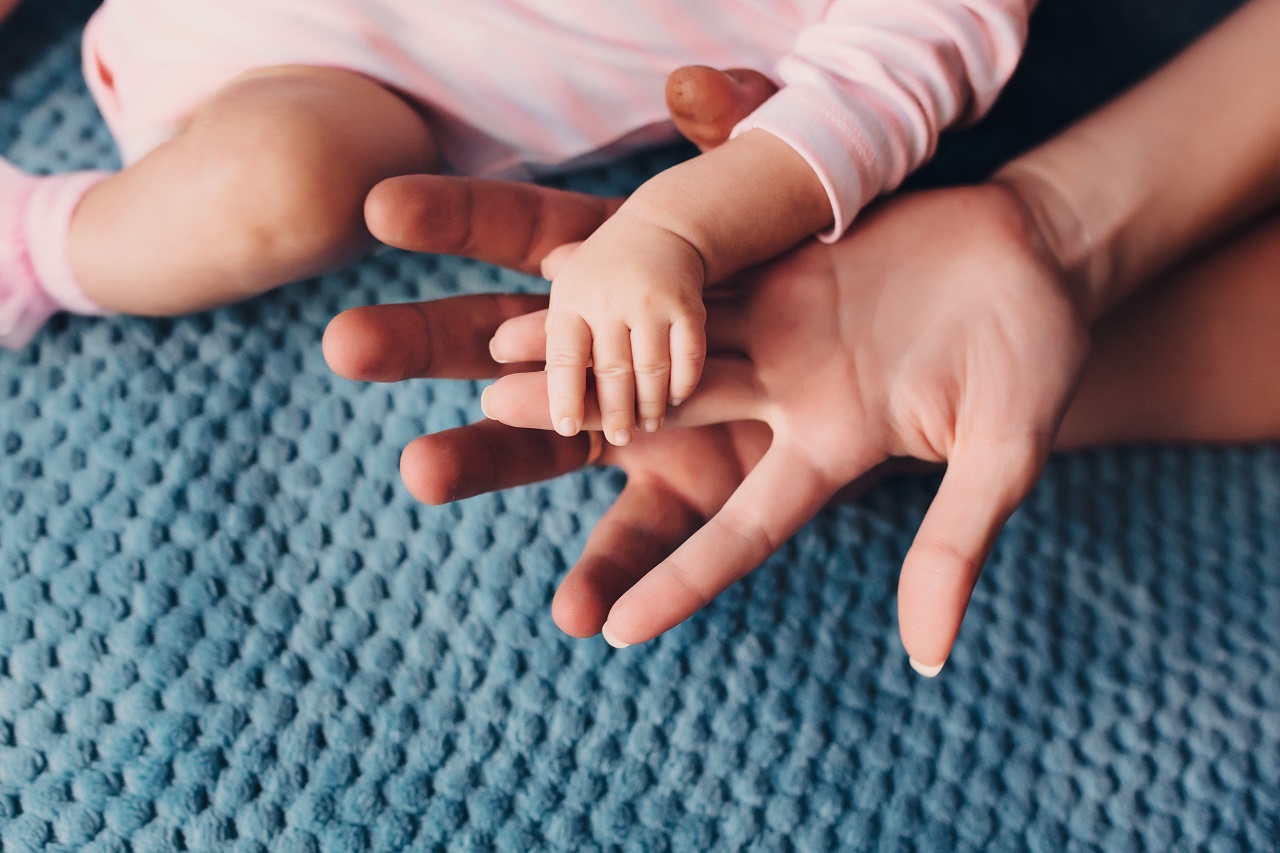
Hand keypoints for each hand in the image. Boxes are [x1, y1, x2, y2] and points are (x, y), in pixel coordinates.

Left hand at [485, 185, 1090, 672]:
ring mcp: (777, 327)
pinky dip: (637, 272)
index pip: (742, 531)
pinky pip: (694, 270)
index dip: (683, 581)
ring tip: (494, 353)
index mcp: (832, 449)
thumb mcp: (1003, 452)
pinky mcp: (778, 266)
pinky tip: (567, 270)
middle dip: (586, 424)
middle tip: (490, 426)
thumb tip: (929, 659)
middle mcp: (787, 394)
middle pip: (670, 419)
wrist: (1034, 249)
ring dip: (588, 347)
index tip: (613, 631)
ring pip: (662, 342)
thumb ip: (956, 541)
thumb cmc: (1033, 353)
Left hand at [539, 211, 707, 444]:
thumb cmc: (606, 270)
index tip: (566, 429)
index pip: (565, 359)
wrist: (662, 226)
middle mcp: (609, 299)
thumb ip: (551, 328)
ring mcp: (649, 302)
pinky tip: (676, 398)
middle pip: (612, 371)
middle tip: (621, 437)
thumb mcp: (571, 287)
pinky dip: (683, 382)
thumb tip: (498, 352)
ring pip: (651, 369)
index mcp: (572, 300)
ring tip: (648, 425)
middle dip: (616, 413)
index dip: (563, 397)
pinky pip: (687, 355)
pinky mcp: (686, 304)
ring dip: (651, 404)